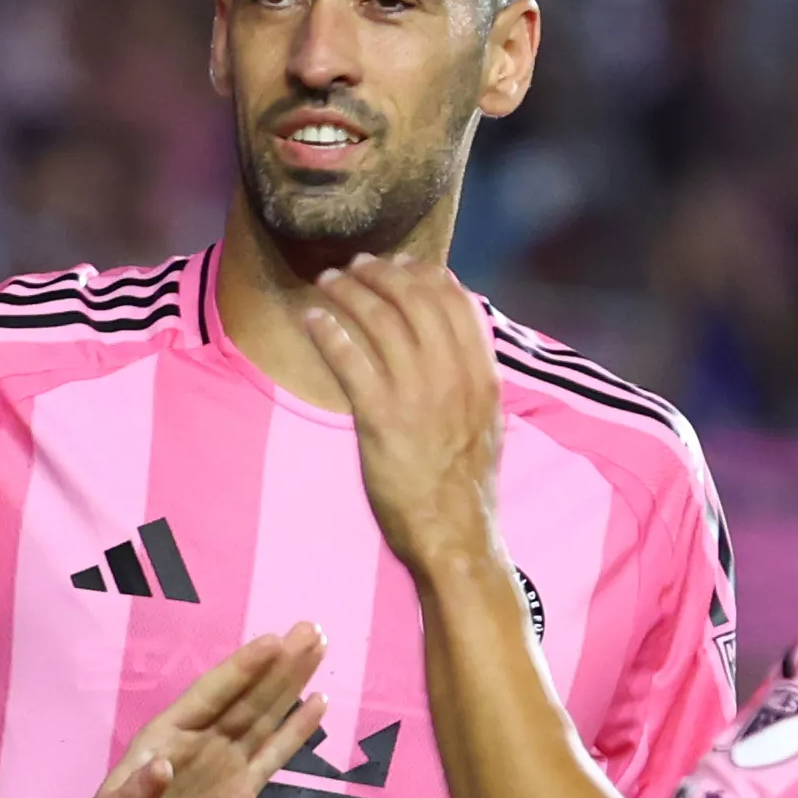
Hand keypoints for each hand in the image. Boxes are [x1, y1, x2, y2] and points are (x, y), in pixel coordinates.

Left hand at [49, 627, 328, 797]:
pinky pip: (272, 756)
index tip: (272, 641)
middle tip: (310, 628)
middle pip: (246, 697)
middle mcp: (198, 741)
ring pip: (264, 717)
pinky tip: (317, 703)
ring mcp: (222, 766)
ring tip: (318, 647)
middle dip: (278, 664)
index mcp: (164, 737)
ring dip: (291, 683)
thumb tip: (164, 767)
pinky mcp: (239, 794)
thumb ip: (133, 796)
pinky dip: (296, 731)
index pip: (210, 695)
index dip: (241, 669)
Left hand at [297, 254, 503, 575]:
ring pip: (380, 319)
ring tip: (330, 282)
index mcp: (482, 376)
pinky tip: (312, 318)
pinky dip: (328, 331)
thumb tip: (460, 351)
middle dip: (382, 273)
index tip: (404, 263)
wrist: (455, 534)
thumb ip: (474, 382)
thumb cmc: (466, 488)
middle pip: (416, 299)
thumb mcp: (485, 425)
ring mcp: (417, 394)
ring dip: (350, 292)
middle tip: (358, 265)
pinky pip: (350, 358)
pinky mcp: (382, 417)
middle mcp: (453, 376)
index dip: (427, 274)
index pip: (457, 303)